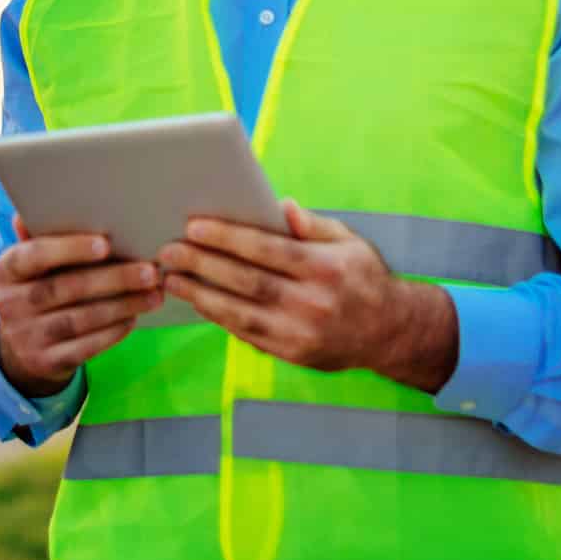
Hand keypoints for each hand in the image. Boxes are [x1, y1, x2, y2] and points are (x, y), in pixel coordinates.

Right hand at [0, 219, 163, 396]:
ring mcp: (26, 336)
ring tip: (153, 295)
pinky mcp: (46, 362)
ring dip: (122, 306)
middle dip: (112, 279)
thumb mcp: (31, 265)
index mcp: (5, 270)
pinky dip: (113, 332)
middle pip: (64, 288)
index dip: (69, 249)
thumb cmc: (38, 289)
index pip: (34, 255)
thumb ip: (39, 237)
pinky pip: (85, 347)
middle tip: (149, 271)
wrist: (20, 348)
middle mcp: (9, 303)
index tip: (106, 244)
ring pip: (79, 320)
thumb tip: (29, 214)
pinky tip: (134, 317)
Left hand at [157, 201, 457, 392]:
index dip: (227, 238)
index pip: (267, 249)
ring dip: (201, 295)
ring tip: (172, 279)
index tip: (193, 226)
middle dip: (203, 264)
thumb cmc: (364, 278)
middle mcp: (313, 302)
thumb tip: (280, 205)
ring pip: (241, 313)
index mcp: (326, 268)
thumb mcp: (349, 241)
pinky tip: (198, 302)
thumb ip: (312, 225)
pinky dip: (219, 318)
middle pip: (247, 281)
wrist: (391, 332)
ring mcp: (301, 333)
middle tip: (169, 250)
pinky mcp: (293, 354)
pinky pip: (248, 334)